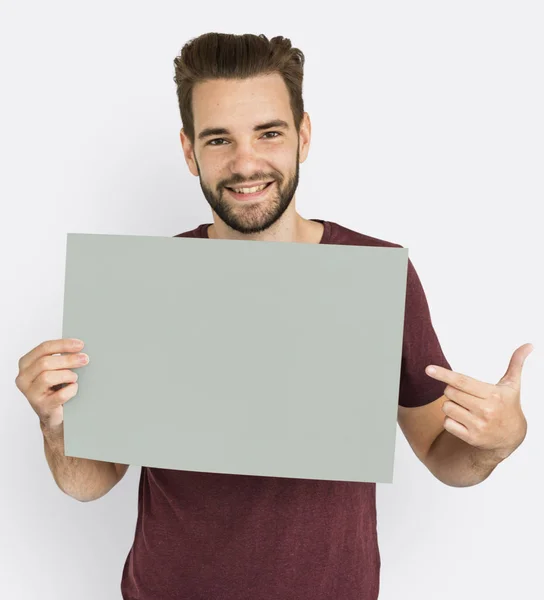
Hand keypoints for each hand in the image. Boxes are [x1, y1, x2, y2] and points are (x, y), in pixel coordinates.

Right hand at [15, 338, 88, 432]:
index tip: (80, 344)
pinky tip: (73, 388)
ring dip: (67, 375)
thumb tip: (79, 347)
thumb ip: (60, 357)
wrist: (53, 414)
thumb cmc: (54, 387)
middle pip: (45, 362)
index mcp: (26, 364)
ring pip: (47, 377)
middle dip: (68, 359)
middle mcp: (23, 378)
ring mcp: (30, 393)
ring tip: (74, 378)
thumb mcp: (54, 368)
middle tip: (85, 359)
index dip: (63, 344)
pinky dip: (71, 390)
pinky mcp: (41, 406)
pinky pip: (59, 395)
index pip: (43, 348)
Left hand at [425, 343, 532, 459]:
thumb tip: (529, 345)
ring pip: (446, 407)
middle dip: (452, 390)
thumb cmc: (508, 406)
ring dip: (451, 405)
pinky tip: (464, 421)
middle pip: (450, 392)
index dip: (444, 374)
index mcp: (493, 394)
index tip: (428, 369)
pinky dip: (451, 420)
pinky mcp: (471, 438)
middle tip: (465, 395)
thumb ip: (516, 363)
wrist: (512, 437)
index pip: (462, 381)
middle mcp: (486, 410)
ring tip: (466, 408)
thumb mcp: (512, 385)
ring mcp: (478, 425)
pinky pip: (447, 423)